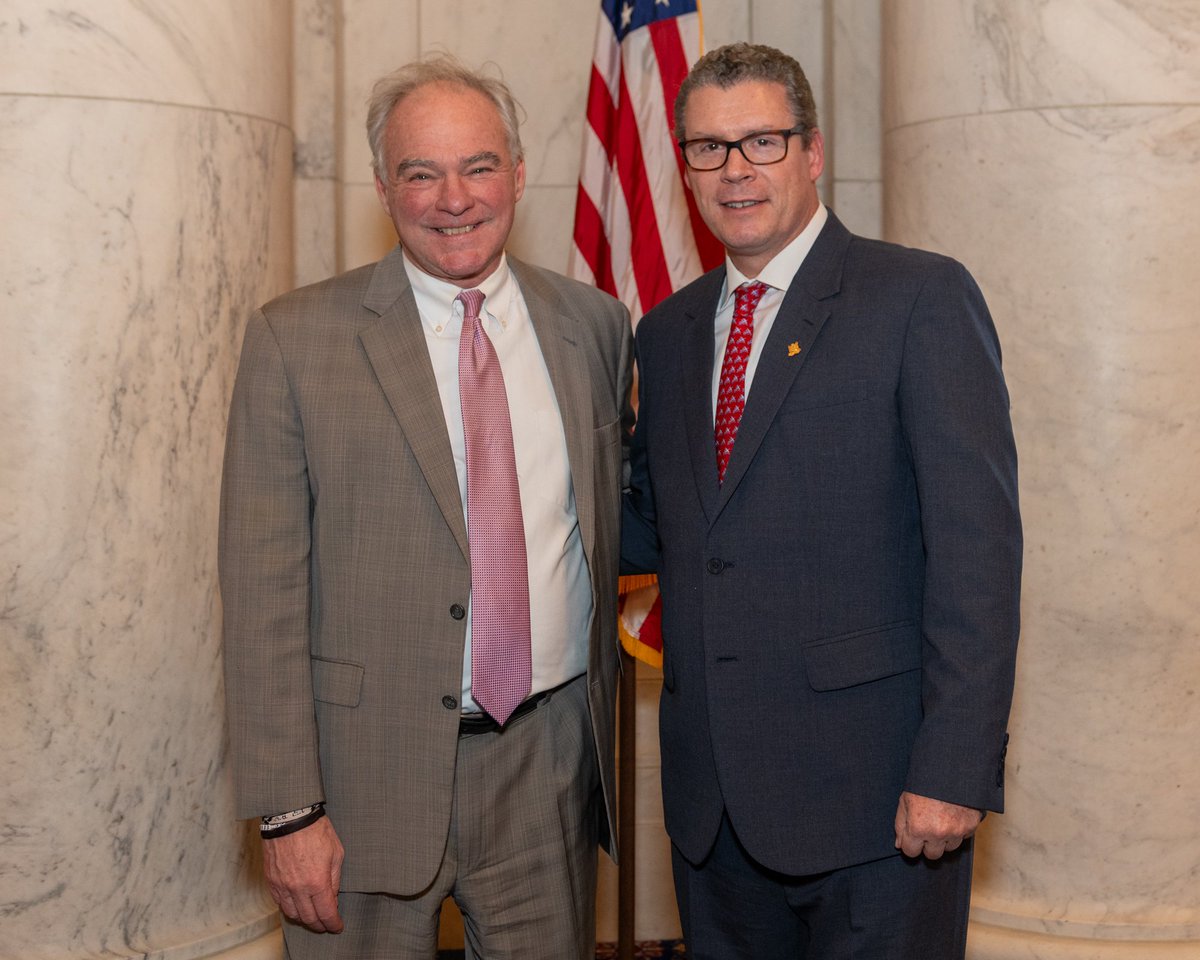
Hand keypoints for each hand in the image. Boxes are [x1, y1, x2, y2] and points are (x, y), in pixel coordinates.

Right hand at [262, 815, 345, 932]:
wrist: (291, 817)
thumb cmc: (316, 831)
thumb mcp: (336, 853)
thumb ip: (334, 879)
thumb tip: (332, 897)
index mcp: (317, 882)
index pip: (326, 913)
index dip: (333, 924)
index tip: (337, 926)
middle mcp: (297, 888)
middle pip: (308, 918)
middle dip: (320, 925)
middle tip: (326, 924)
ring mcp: (282, 885)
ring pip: (292, 914)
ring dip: (304, 919)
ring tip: (312, 917)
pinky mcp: (271, 880)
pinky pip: (279, 902)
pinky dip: (289, 908)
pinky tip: (297, 905)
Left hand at [893, 791, 981, 860]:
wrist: (950, 768)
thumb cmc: (924, 783)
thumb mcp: (905, 801)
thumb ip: (900, 825)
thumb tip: (900, 844)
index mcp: (918, 827)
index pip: (911, 852)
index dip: (910, 843)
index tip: (912, 836)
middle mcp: (938, 833)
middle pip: (932, 855)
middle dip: (928, 844)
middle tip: (927, 828)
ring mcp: (956, 831)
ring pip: (949, 847)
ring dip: (944, 838)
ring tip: (941, 819)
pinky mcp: (971, 826)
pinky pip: (963, 837)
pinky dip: (958, 830)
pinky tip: (953, 815)